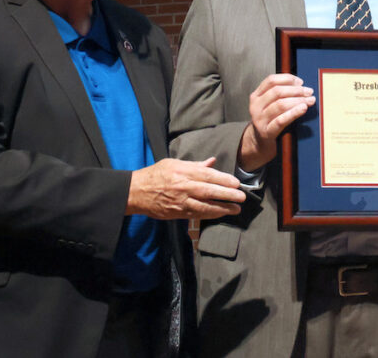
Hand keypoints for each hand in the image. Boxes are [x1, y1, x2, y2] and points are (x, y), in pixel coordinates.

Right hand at [126, 157, 245, 219]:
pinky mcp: (177, 213)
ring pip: (204, 206)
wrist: (136, 192)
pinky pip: (197, 214)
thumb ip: (194, 165)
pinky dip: (210, 214)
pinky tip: (220, 214)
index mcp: (182, 172)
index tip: (236, 183)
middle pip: (209, 191)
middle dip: (227, 195)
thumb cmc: (156, 174)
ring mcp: (180, 202)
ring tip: (236, 209)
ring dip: (222, 208)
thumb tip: (212, 161)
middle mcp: (182, 187)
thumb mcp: (173, 163)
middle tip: (242, 197)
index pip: (207, 175)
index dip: (223, 180)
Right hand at [238, 73, 314, 170]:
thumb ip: (280, 94)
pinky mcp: (266, 132)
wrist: (260, 142)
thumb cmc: (270, 120)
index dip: (287, 79)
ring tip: (310, 100)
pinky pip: (281, 120)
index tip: (300, 82)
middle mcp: (256, 106)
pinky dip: (294, 113)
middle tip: (309, 92)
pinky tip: (303, 109)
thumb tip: (301, 85)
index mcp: (256, 96)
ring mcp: (260, 120)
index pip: (271, 81)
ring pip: (280, 104)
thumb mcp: (270, 104)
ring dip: (298, 100)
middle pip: (277, 92)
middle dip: (296, 90)